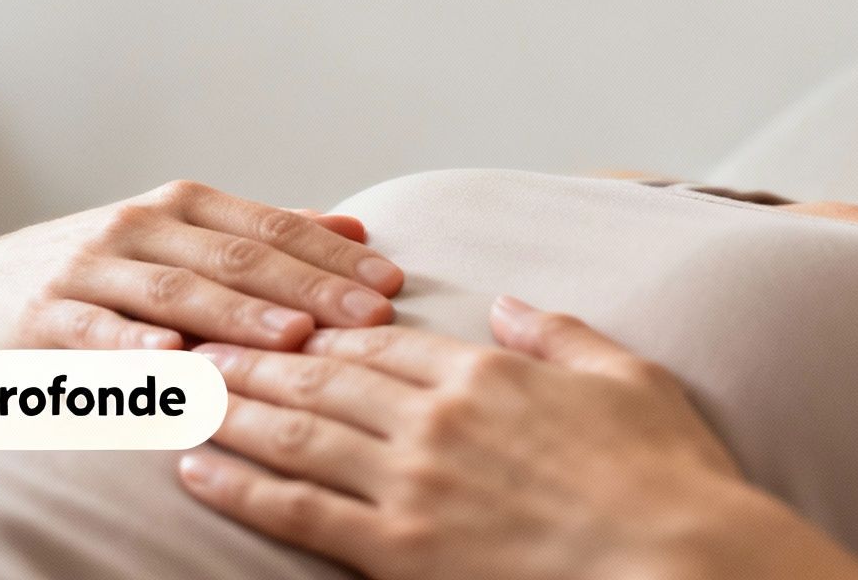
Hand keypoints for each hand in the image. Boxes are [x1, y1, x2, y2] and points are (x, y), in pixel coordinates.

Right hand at [0, 180, 404, 351]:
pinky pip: (95, 332)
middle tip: (368, 317)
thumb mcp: (183, 238)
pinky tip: (173, 359)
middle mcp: (140, 226)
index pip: (273, 228)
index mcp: (184, 206)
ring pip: (175, 292)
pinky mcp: (44, 315)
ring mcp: (90, 268)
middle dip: (308, 288)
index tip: (392, 286)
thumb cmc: (107, 268)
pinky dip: (133, 345)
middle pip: (237, 258)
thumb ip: (267, 233)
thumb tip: (357, 230)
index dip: (334, 257)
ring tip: (292, 338)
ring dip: (236, 315)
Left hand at [177, 297, 749, 579]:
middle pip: (319, 376)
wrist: (682, 563)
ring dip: (228, 408)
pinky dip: (239, 488)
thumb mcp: (629, 377)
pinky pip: (298, 511)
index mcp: (487, 372)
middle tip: (192, 342)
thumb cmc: (668, 477)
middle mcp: (436, 417)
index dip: (317, 328)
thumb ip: (558, 333)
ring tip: (175, 392)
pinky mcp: (399, 551)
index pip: (377, 340)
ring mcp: (412, 484)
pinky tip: (194, 470)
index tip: (273, 320)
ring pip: (294, 433)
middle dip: (250, 356)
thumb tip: (507, 302)